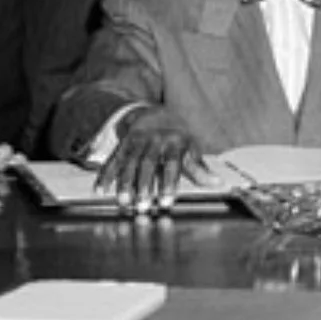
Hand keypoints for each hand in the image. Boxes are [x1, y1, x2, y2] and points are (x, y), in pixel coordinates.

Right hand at [97, 106, 221, 212]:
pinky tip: (100, 190)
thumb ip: (200, 169)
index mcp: (175, 142)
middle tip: (142, 206)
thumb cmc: (178, 138)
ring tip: (123, 202)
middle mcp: (155, 140)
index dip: (169, 182)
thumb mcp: (191, 149)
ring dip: (124, 183)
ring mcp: (137, 141)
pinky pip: (113, 160)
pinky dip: (106, 175)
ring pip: (129, 162)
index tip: (166, 201)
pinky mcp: (123, 144)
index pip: (172, 163)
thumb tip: (219, 183)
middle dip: (144, 185)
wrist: (156, 113)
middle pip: (148, 163)